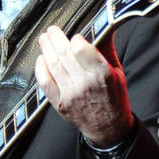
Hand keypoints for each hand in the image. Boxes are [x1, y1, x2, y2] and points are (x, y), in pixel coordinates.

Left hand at [35, 25, 135, 145]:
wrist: (109, 128)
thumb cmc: (114, 99)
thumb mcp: (117, 73)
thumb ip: (108, 50)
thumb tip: (104, 29)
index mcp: (103, 75)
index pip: (81, 49)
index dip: (76, 39)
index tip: (76, 37)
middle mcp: (85, 84)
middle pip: (64, 54)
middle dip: (56, 38)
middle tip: (52, 30)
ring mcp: (71, 95)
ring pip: (53, 65)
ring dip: (46, 49)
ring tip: (44, 39)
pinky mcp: (60, 103)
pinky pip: (45, 82)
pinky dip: (41, 69)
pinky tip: (41, 60)